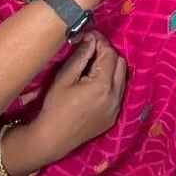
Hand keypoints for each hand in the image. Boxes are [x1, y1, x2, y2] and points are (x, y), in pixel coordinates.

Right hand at [29, 32, 126, 162]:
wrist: (52, 139)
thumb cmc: (54, 107)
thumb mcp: (64, 77)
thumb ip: (81, 56)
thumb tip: (91, 39)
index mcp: (103, 85)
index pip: (109, 53)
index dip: (100, 41)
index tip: (88, 36)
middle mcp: (115, 96)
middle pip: (120, 63)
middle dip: (107, 53)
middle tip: (90, 49)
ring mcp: (116, 108)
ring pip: (122, 78)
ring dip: (111, 67)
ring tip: (92, 65)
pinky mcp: (113, 116)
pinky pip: (118, 93)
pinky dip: (111, 83)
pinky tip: (95, 83)